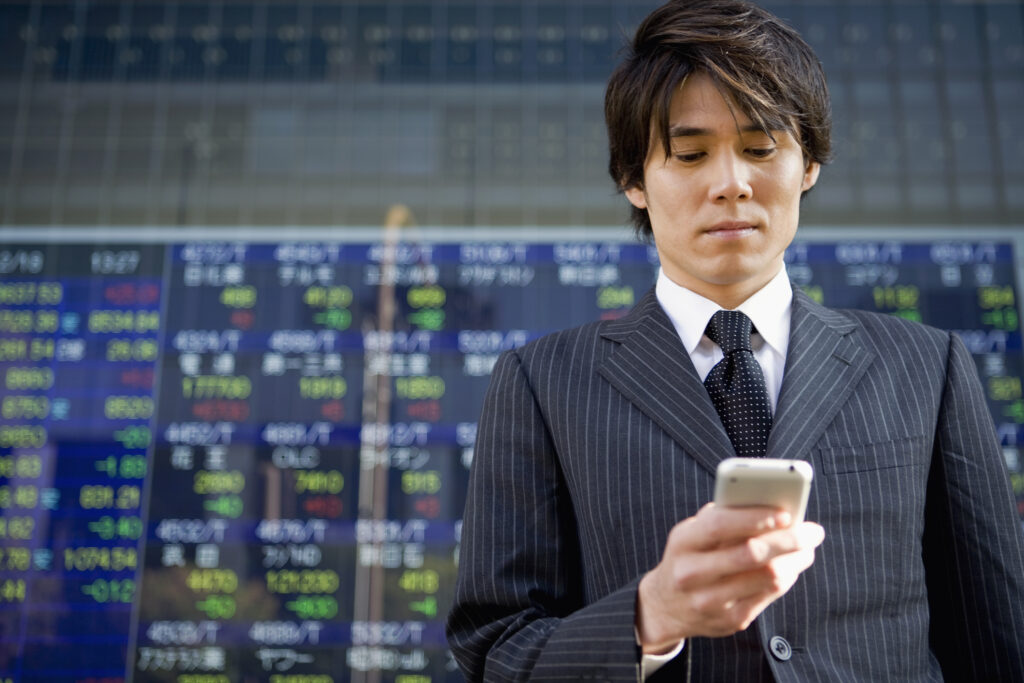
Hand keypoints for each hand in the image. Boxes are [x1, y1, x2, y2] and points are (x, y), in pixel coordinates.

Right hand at [635, 502, 824, 653]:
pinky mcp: (729, 620)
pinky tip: (792, 567)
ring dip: (796, 560)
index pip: (720, 525)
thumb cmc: (689, 556)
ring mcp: (710, 600)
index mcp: (682, 542)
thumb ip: (722, 517)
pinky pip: (769, 596)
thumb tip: (771, 505)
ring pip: (767, 577)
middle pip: (751, 553)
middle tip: (813, 531)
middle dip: (789, 540)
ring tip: (807, 548)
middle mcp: (692, 573)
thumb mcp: (692, 533)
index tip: (786, 513)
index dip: (756, 517)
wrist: (666, 605)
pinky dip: (787, 578)